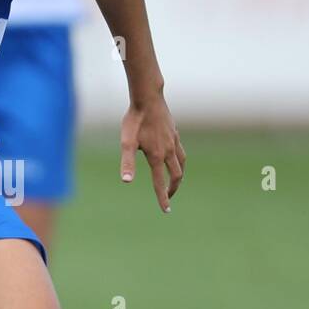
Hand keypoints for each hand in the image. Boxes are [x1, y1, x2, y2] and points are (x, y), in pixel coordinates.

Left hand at [119, 94, 185, 211]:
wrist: (148, 98)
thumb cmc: (134, 120)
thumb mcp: (126, 142)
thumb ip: (127, 162)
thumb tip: (126, 181)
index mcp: (156, 156)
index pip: (160, 182)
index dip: (162, 198)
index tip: (166, 210)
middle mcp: (169, 150)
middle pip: (176, 175)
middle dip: (173, 189)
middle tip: (168, 198)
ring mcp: (174, 141)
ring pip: (182, 163)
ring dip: (179, 175)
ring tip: (175, 182)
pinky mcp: (175, 133)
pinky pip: (181, 151)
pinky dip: (180, 160)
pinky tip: (175, 158)